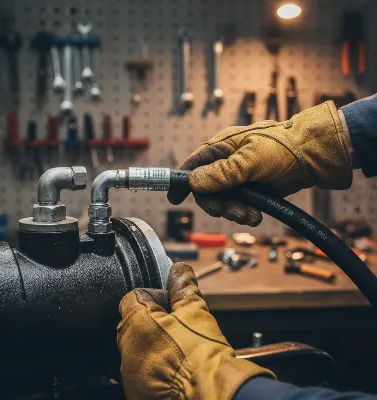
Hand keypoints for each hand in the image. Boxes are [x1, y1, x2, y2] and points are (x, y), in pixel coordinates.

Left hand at [117, 263, 273, 399]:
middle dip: (154, 320)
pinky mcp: (136, 391)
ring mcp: (129, 372)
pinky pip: (140, 369)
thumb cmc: (201, 353)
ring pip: (137, 346)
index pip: (135, 296)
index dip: (156, 296)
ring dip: (153, 343)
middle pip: (135, 321)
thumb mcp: (194, 310)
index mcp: (136, 322)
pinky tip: (173, 366)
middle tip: (179, 326)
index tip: (172, 304)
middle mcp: (127, 347)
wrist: (209, 392)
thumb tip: (180, 270)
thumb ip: (183, 286)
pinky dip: (153, 365)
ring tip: (179, 347)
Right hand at [168, 101, 352, 225]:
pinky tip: (256, 215)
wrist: (315, 157)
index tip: (174, 199)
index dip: (183, 182)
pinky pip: (239, 206)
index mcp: (222, 147)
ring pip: (224, 201)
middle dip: (218, 205)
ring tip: (252, 216)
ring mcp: (239, 177)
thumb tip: (193, 182)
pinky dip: (245, 213)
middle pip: (207, 190)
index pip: (194, 165)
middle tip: (232, 212)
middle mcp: (227, 162)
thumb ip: (221, 173)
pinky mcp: (252, 189)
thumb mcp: (250, 160)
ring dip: (234, 212)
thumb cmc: (284, 149)